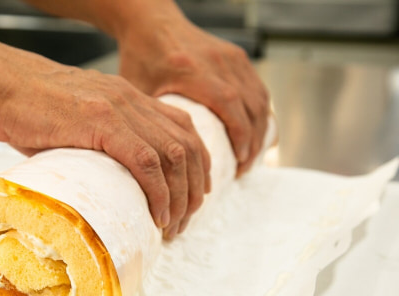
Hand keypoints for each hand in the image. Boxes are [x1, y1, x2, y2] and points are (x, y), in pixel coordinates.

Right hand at [0, 48, 210, 238]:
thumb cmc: (26, 106)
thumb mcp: (74, 121)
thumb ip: (96, 143)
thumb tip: (103, 182)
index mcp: (130, 98)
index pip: (183, 130)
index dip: (196, 166)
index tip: (191, 196)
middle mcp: (131, 100)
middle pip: (187, 145)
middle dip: (193, 189)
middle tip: (183, 220)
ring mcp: (118, 109)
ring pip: (173, 155)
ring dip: (179, 196)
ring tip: (171, 225)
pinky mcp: (100, 121)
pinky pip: (144, 159)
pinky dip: (157, 191)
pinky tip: (157, 214)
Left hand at [118, 17, 269, 175]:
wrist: (151, 22)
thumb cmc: (141, 57)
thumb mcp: (140, 91)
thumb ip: (151, 120)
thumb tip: (155, 154)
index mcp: (192, 70)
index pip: (230, 105)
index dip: (240, 136)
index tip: (239, 161)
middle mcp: (217, 60)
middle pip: (251, 106)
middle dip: (252, 141)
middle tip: (243, 168)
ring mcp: (230, 56)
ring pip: (259, 98)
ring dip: (260, 130)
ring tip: (248, 156)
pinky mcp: (235, 55)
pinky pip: (258, 88)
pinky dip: (260, 113)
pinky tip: (254, 133)